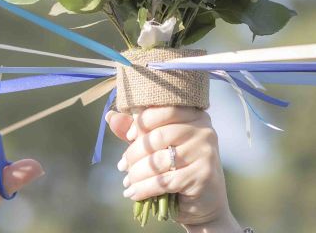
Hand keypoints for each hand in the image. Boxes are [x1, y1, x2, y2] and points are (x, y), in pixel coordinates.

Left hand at [106, 107, 242, 231]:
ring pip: (159, 160)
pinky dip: (143, 189)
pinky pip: (164, 181)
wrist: (204, 205)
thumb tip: (110, 116)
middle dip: (134, 153)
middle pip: (159, 136)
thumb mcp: (158, 147)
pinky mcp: (202, 176)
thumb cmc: (178, 170)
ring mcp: (205, 153)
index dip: (142, 122)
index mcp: (195, 116)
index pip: (164, 110)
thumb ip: (137, 131)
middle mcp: (204, 131)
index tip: (129, 136)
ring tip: (127, 181)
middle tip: (122, 166)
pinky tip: (132, 193)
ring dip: (136, 173)